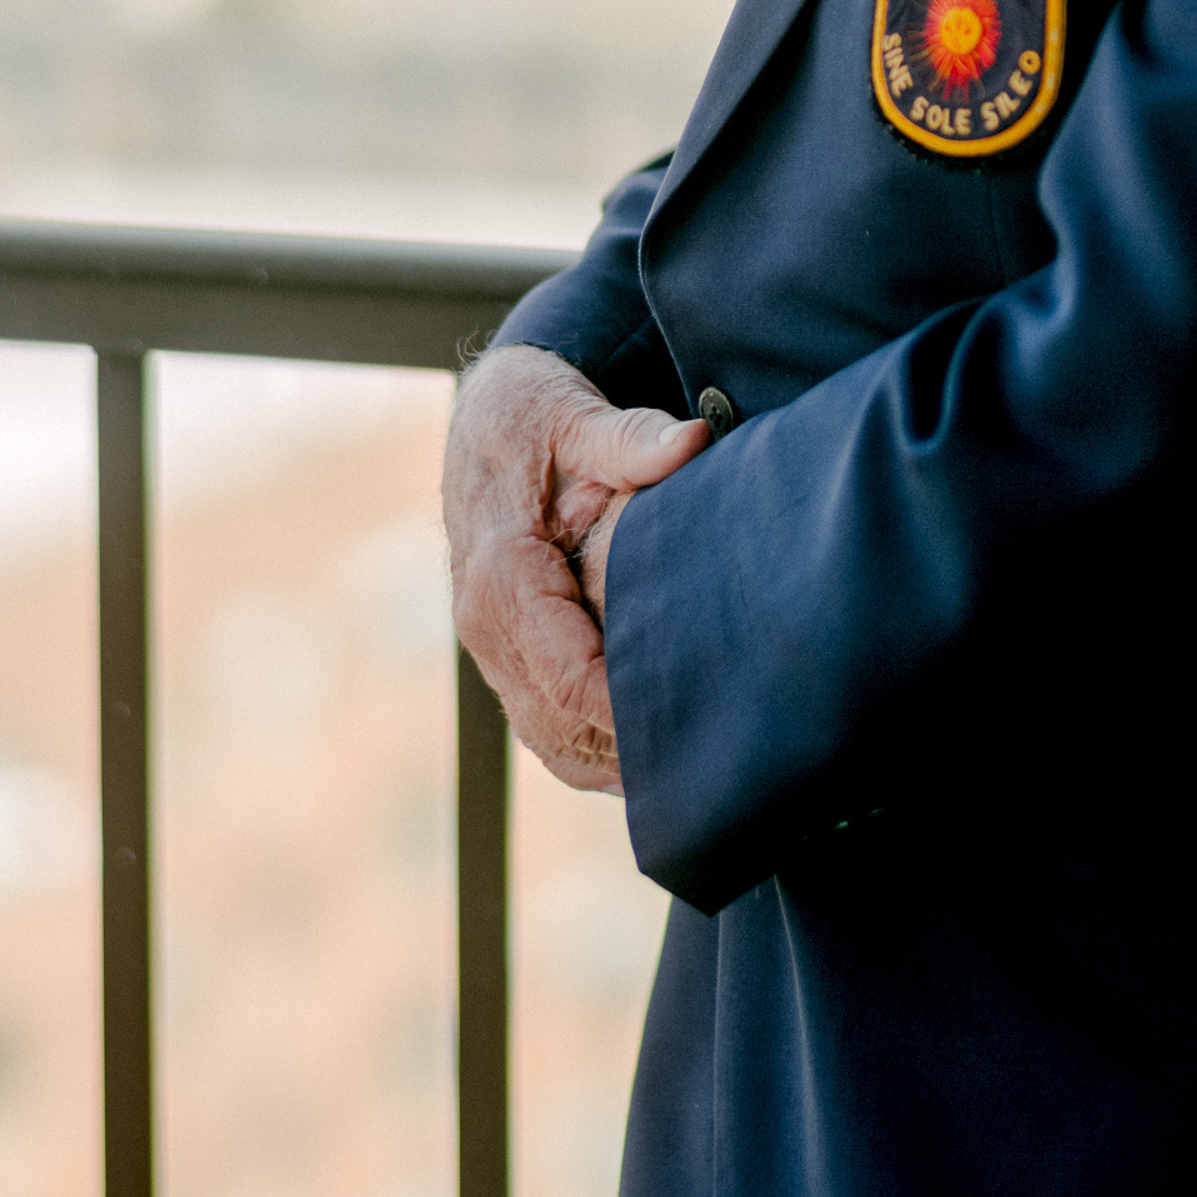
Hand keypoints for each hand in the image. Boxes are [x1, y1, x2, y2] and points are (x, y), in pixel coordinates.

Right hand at [443, 345, 709, 793]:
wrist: (483, 419)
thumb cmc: (533, 417)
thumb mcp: (580, 415)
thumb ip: (634, 439)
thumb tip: (692, 442)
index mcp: (503, 578)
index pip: (569, 677)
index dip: (628, 713)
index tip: (694, 726)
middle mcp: (487, 626)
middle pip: (561, 723)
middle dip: (629, 752)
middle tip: (713, 767)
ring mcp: (492, 646)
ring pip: (548, 737)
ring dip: (610, 765)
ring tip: (689, 780)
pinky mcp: (507, 651)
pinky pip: (542, 721)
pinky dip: (588, 751)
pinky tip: (643, 763)